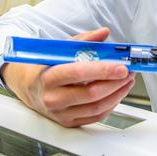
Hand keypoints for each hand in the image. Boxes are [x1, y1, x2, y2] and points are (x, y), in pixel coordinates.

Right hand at [0, 28, 134, 126]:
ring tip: (127, 81)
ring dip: (117, 94)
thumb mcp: (59, 49)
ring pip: (96, 108)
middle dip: (115, 83)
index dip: (103, 70)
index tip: (121, 66)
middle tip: (128, 72)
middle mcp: (53, 98)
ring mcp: (61, 113)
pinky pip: (95, 117)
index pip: (79, 73)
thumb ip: (83, 40)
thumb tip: (103, 33)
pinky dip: (110, 105)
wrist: (28, 87)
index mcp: (49, 77)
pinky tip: (117, 93)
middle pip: (91, 93)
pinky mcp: (69, 123)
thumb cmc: (45, 66)